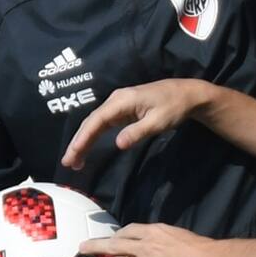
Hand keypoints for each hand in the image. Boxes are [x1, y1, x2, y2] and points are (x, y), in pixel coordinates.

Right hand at [62, 79, 208, 169]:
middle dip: (78, 142)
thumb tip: (117, 144)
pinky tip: (87, 148)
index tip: (73, 152)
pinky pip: (103, 123)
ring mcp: (118, 104)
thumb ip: (137, 132)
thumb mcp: (158, 122)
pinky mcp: (123, 110)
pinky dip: (93, 136)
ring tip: (74, 161)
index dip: (83, 137)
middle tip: (67, 163)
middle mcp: (116, 100)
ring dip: (83, 140)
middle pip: (92, 122)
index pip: (97, 120)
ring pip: (95, 123)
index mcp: (122, 100)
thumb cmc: (174, 107)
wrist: (187, 94)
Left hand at [78, 223, 217, 256]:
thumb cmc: (200, 248)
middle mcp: (145, 247)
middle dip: (95, 246)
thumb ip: (164, 238)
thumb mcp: (178, 234)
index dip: (116, 235)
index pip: (129, 230)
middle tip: (81, 248)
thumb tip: (160, 244)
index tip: (111, 237)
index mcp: (154, 232)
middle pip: (114, 245)